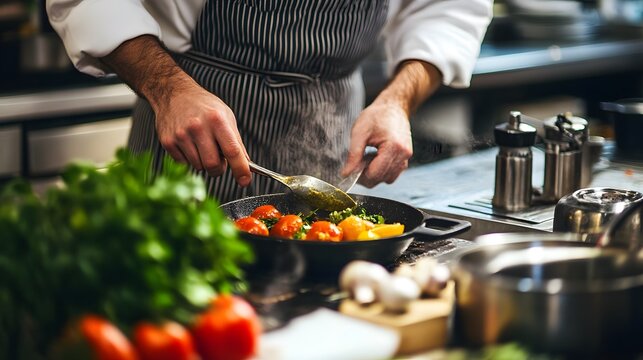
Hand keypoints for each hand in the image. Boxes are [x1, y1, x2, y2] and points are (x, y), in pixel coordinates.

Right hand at [101, 35, 250, 185]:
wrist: (174, 93)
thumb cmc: (203, 106)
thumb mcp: (226, 117)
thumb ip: (236, 142)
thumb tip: (247, 165)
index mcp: (217, 120)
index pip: (232, 151)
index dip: (241, 169)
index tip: (245, 180)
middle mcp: (198, 127)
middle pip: (213, 165)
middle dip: (219, 169)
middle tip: (219, 160)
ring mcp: (181, 135)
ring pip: (198, 167)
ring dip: (203, 162)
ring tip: (202, 145)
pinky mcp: (168, 142)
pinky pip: (184, 164)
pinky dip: (190, 159)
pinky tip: (189, 144)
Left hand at [342, 101, 412, 186]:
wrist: (393, 107)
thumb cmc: (377, 116)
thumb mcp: (360, 132)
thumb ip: (353, 155)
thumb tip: (346, 174)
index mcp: (393, 147)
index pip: (374, 174)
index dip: (360, 175)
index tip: (350, 169)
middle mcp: (403, 154)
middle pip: (381, 178)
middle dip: (366, 175)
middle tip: (357, 162)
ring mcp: (406, 157)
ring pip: (387, 179)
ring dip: (374, 173)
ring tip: (367, 157)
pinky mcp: (405, 159)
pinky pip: (392, 174)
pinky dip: (382, 171)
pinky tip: (375, 158)